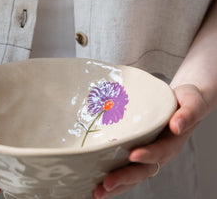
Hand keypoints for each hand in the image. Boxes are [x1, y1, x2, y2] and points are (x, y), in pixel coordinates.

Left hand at [92, 84, 207, 198]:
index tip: (132, 155)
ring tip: (98, 192)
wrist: (184, 100)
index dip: (147, 155)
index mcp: (172, 142)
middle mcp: (160, 152)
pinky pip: (127, 167)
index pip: (159, 151)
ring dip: (117, 185)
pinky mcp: (138, 151)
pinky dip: (115, 178)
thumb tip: (176, 126)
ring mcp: (148, 155)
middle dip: (125, 178)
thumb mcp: (191, 102)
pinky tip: (98, 184)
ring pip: (133, 174)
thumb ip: (187, 114)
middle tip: (107, 183)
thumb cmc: (187, 101)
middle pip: (143, 170)